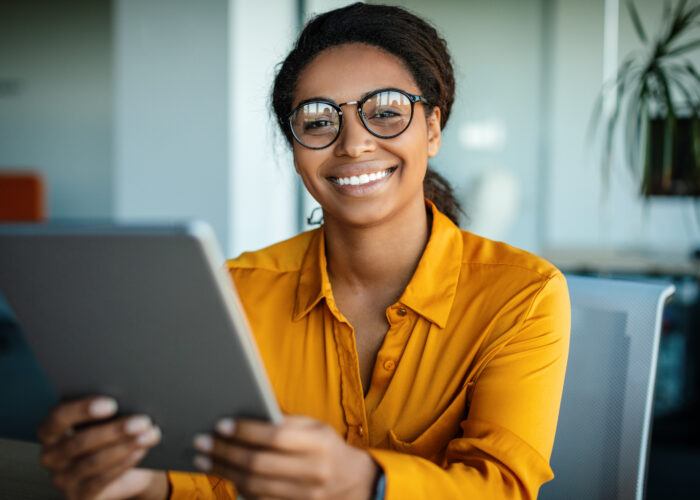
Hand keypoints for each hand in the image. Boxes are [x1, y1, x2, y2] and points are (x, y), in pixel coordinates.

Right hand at [38, 396, 168, 499]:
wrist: (124, 470)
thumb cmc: (112, 435)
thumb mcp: (108, 420)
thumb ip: (108, 411)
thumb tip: (130, 400)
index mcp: (50, 431)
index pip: (58, 418)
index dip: (83, 410)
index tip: (112, 404)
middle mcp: (50, 456)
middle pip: (78, 442)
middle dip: (114, 430)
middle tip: (142, 421)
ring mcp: (62, 479)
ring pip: (92, 461)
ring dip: (125, 446)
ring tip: (149, 435)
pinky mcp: (78, 496)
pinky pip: (101, 480)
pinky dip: (124, 463)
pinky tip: (140, 451)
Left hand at [192, 415, 379, 499]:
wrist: (352, 482)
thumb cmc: (326, 446)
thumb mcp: (314, 427)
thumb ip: (286, 422)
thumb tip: (245, 413)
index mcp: (319, 444)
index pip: (276, 437)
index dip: (246, 431)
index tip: (221, 424)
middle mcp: (313, 472)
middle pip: (259, 465)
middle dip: (226, 452)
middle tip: (201, 442)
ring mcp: (304, 496)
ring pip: (253, 486)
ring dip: (223, 471)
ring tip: (203, 458)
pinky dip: (236, 487)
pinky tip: (222, 473)